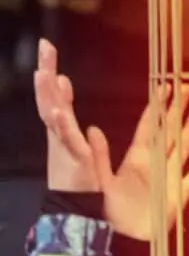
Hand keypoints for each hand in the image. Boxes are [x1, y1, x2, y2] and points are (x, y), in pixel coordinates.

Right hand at [35, 39, 102, 192]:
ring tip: (44, 73)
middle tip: (45, 46)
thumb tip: (77, 104)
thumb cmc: (78, 180)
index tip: (49, 53)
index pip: (56, 98)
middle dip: (46, 71)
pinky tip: (58, 112)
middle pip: (49, 98)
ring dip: (47, 94)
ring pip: (52, 114)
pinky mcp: (73, 158)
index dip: (52, 76)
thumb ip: (74, 121)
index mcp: (63, 131)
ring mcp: (64, 145)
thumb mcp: (78, 145)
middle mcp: (59, 134)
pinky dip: (62, 126)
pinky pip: (67, 140)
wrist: (74, 209)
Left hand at [98, 84, 188, 240]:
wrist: (119, 239)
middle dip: (180, 110)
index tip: (165, 87)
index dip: (158, 107)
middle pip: (171, 132)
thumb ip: (100, 156)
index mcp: (137, 158)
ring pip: (184, 149)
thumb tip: (93, 129)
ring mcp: (168, 180)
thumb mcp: (99, 180)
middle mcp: (155, 165)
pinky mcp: (176, 198)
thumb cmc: (106, 212)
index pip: (151, 126)